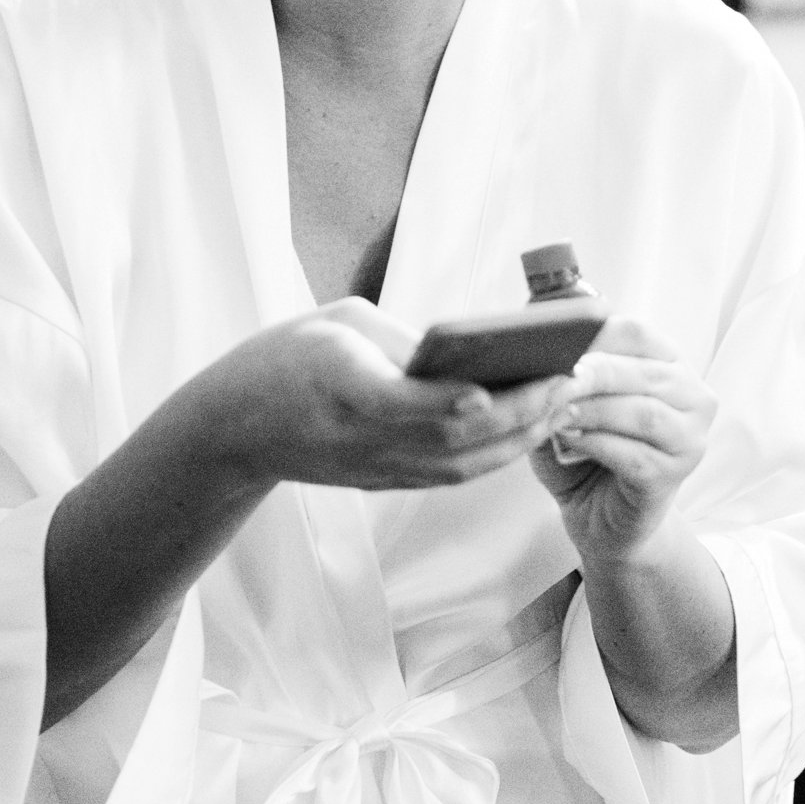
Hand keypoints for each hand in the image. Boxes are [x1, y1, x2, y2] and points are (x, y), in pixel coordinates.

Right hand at [206, 297, 574, 494]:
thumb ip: (405, 340)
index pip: (405, 404)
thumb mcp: (340, 323)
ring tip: (564, 398)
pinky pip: (458, 472)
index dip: (453, 403)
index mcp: (343, 388)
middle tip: (569, 377)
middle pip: (456, 438)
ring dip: (521, 435)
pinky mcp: (389, 481)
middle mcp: (366, 439)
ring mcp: (379, 469)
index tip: (498, 387)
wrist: (235, 428)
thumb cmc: (287, 358)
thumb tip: (473, 354)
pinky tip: (532, 423)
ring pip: (467, 464)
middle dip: (519, 412)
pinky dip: (500, 451)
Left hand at [529, 316, 717, 563]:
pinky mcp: (673, 477)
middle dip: (592, 373)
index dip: (594, 335)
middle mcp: (692, 397)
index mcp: (669, 365)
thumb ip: (564, 376)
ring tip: (557, 413)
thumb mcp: (570, 404)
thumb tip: (537, 352)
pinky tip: (570, 442)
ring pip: (644, 412)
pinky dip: (596, 444)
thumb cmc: (584, 452)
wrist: (602, 519)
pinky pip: (634, 455)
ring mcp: (689, 439)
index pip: (636, 333)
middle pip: (642, 371)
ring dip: (593, 410)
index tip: (556, 346)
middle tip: (553, 379)